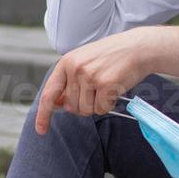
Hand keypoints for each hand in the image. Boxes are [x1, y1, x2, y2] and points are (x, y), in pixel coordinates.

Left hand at [35, 27, 154, 134]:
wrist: (137, 47)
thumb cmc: (112, 56)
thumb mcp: (85, 62)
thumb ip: (70, 82)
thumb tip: (58, 104)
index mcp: (66, 62)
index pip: (49, 93)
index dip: (43, 114)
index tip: (41, 130)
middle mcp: (75, 69)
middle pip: (72, 107)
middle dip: (84, 105)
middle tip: (97, 90)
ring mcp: (90, 76)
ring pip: (86, 110)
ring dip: (98, 105)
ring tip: (107, 88)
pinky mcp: (105, 84)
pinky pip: (102, 108)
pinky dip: (109, 104)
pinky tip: (115, 89)